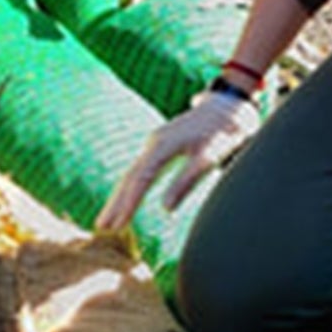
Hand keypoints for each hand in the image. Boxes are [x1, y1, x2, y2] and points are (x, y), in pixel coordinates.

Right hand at [95, 86, 259, 231]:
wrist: (230, 104)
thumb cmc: (223, 130)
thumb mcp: (209, 157)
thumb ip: (186, 181)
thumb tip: (166, 208)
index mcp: (163, 145)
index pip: (139, 180)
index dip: (128, 203)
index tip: (117, 225)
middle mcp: (154, 143)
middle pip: (129, 177)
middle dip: (115, 203)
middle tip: (101, 228)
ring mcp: (156, 142)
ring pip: (133, 173)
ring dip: (120, 196)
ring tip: (107, 220)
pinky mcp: (162, 145)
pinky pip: (140, 169)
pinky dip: (131, 187)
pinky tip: (127, 198)